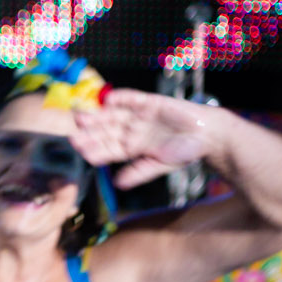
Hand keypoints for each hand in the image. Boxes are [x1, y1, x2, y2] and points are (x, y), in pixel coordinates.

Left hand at [71, 89, 217, 188]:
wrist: (208, 135)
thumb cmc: (185, 153)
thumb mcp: (160, 165)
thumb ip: (138, 172)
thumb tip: (118, 184)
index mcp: (130, 147)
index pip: (107, 149)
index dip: (94, 149)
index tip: (79, 150)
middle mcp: (130, 130)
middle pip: (105, 130)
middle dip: (90, 132)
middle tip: (73, 133)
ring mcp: (138, 115)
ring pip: (113, 114)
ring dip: (98, 115)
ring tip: (83, 116)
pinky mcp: (149, 102)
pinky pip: (132, 98)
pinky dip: (120, 98)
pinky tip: (107, 99)